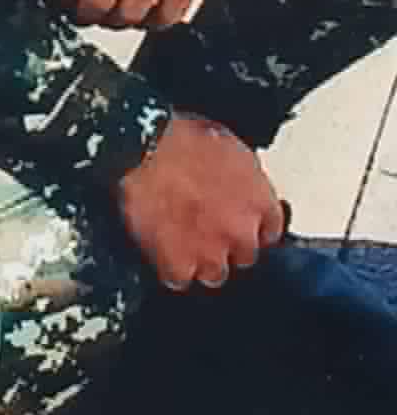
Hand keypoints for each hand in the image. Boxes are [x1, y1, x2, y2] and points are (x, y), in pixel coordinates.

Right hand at [115, 112, 285, 289]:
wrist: (144, 148)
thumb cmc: (179, 136)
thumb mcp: (227, 144)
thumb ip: (244, 176)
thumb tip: (240, 186)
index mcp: (259, 200)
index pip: (270, 230)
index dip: (251, 226)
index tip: (239, 222)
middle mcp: (241, 231)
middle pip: (244, 255)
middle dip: (226, 242)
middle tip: (204, 225)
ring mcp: (210, 252)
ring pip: (214, 274)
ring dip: (200, 259)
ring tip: (181, 240)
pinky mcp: (177, 264)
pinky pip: (178, 278)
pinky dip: (170, 266)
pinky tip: (161, 249)